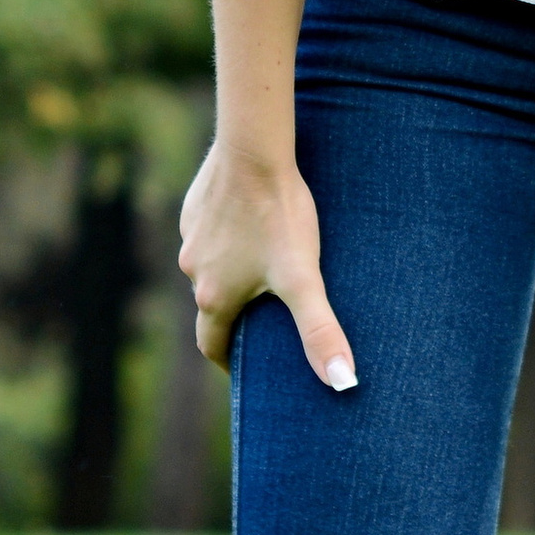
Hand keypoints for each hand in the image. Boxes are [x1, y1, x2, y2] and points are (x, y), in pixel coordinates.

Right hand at [178, 141, 356, 387]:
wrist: (252, 152)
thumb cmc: (279, 215)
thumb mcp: (303, 277)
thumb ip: (321, 330)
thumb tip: (342, 383)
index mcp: (215, 297)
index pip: (212, 345)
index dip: (228, 360)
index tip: (244, 366)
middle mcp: (194, 271)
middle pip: (211, 306)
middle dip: (234, 315)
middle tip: (262, 316)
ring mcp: (191, 238)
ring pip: (209, 267)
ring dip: (230, 273)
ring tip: (262, 268)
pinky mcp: (195, 208)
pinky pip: (209, 232)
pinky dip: (227, 238)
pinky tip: (252, 225)